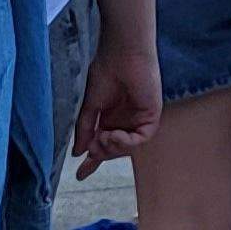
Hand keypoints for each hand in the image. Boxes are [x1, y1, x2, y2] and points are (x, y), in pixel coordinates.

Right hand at [69, 28, 161, 178]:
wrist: (121, 54)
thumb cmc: (105, 72)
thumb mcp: (91, 106)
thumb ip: (86, 129)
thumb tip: (78, 152)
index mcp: (111, 118)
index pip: (102, 144)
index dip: (92, 161)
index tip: (79, 176)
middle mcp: (126, 120)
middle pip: (114, 149)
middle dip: (101, 153)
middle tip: (92, 148)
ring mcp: (139, 118)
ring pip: (128, 147)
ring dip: (112, 148)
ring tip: (102, 137)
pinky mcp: (152, 115)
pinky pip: (142, 138)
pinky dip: (127, 142)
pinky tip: (114, 134)